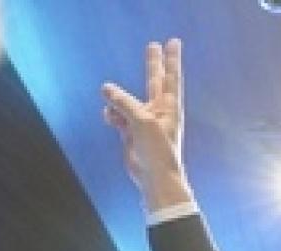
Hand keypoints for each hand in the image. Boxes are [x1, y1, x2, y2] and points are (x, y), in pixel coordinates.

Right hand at [101, 40, 191, 210]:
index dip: (170, 59)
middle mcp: (158, 111)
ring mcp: (144, 121)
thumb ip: (124, 102)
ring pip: (126, 99)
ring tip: (114, 109)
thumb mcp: (142, 121)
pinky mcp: (131, 131)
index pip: (170, 77)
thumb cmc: (158, 151)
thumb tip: (106, 88)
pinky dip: (112, 115)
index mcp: (169, 107)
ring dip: (118, 101)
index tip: (174, 42)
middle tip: (153, 45)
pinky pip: (117, 115)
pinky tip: (111, 120)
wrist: (154, 178)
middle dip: (153, 63)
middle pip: (153, 80)